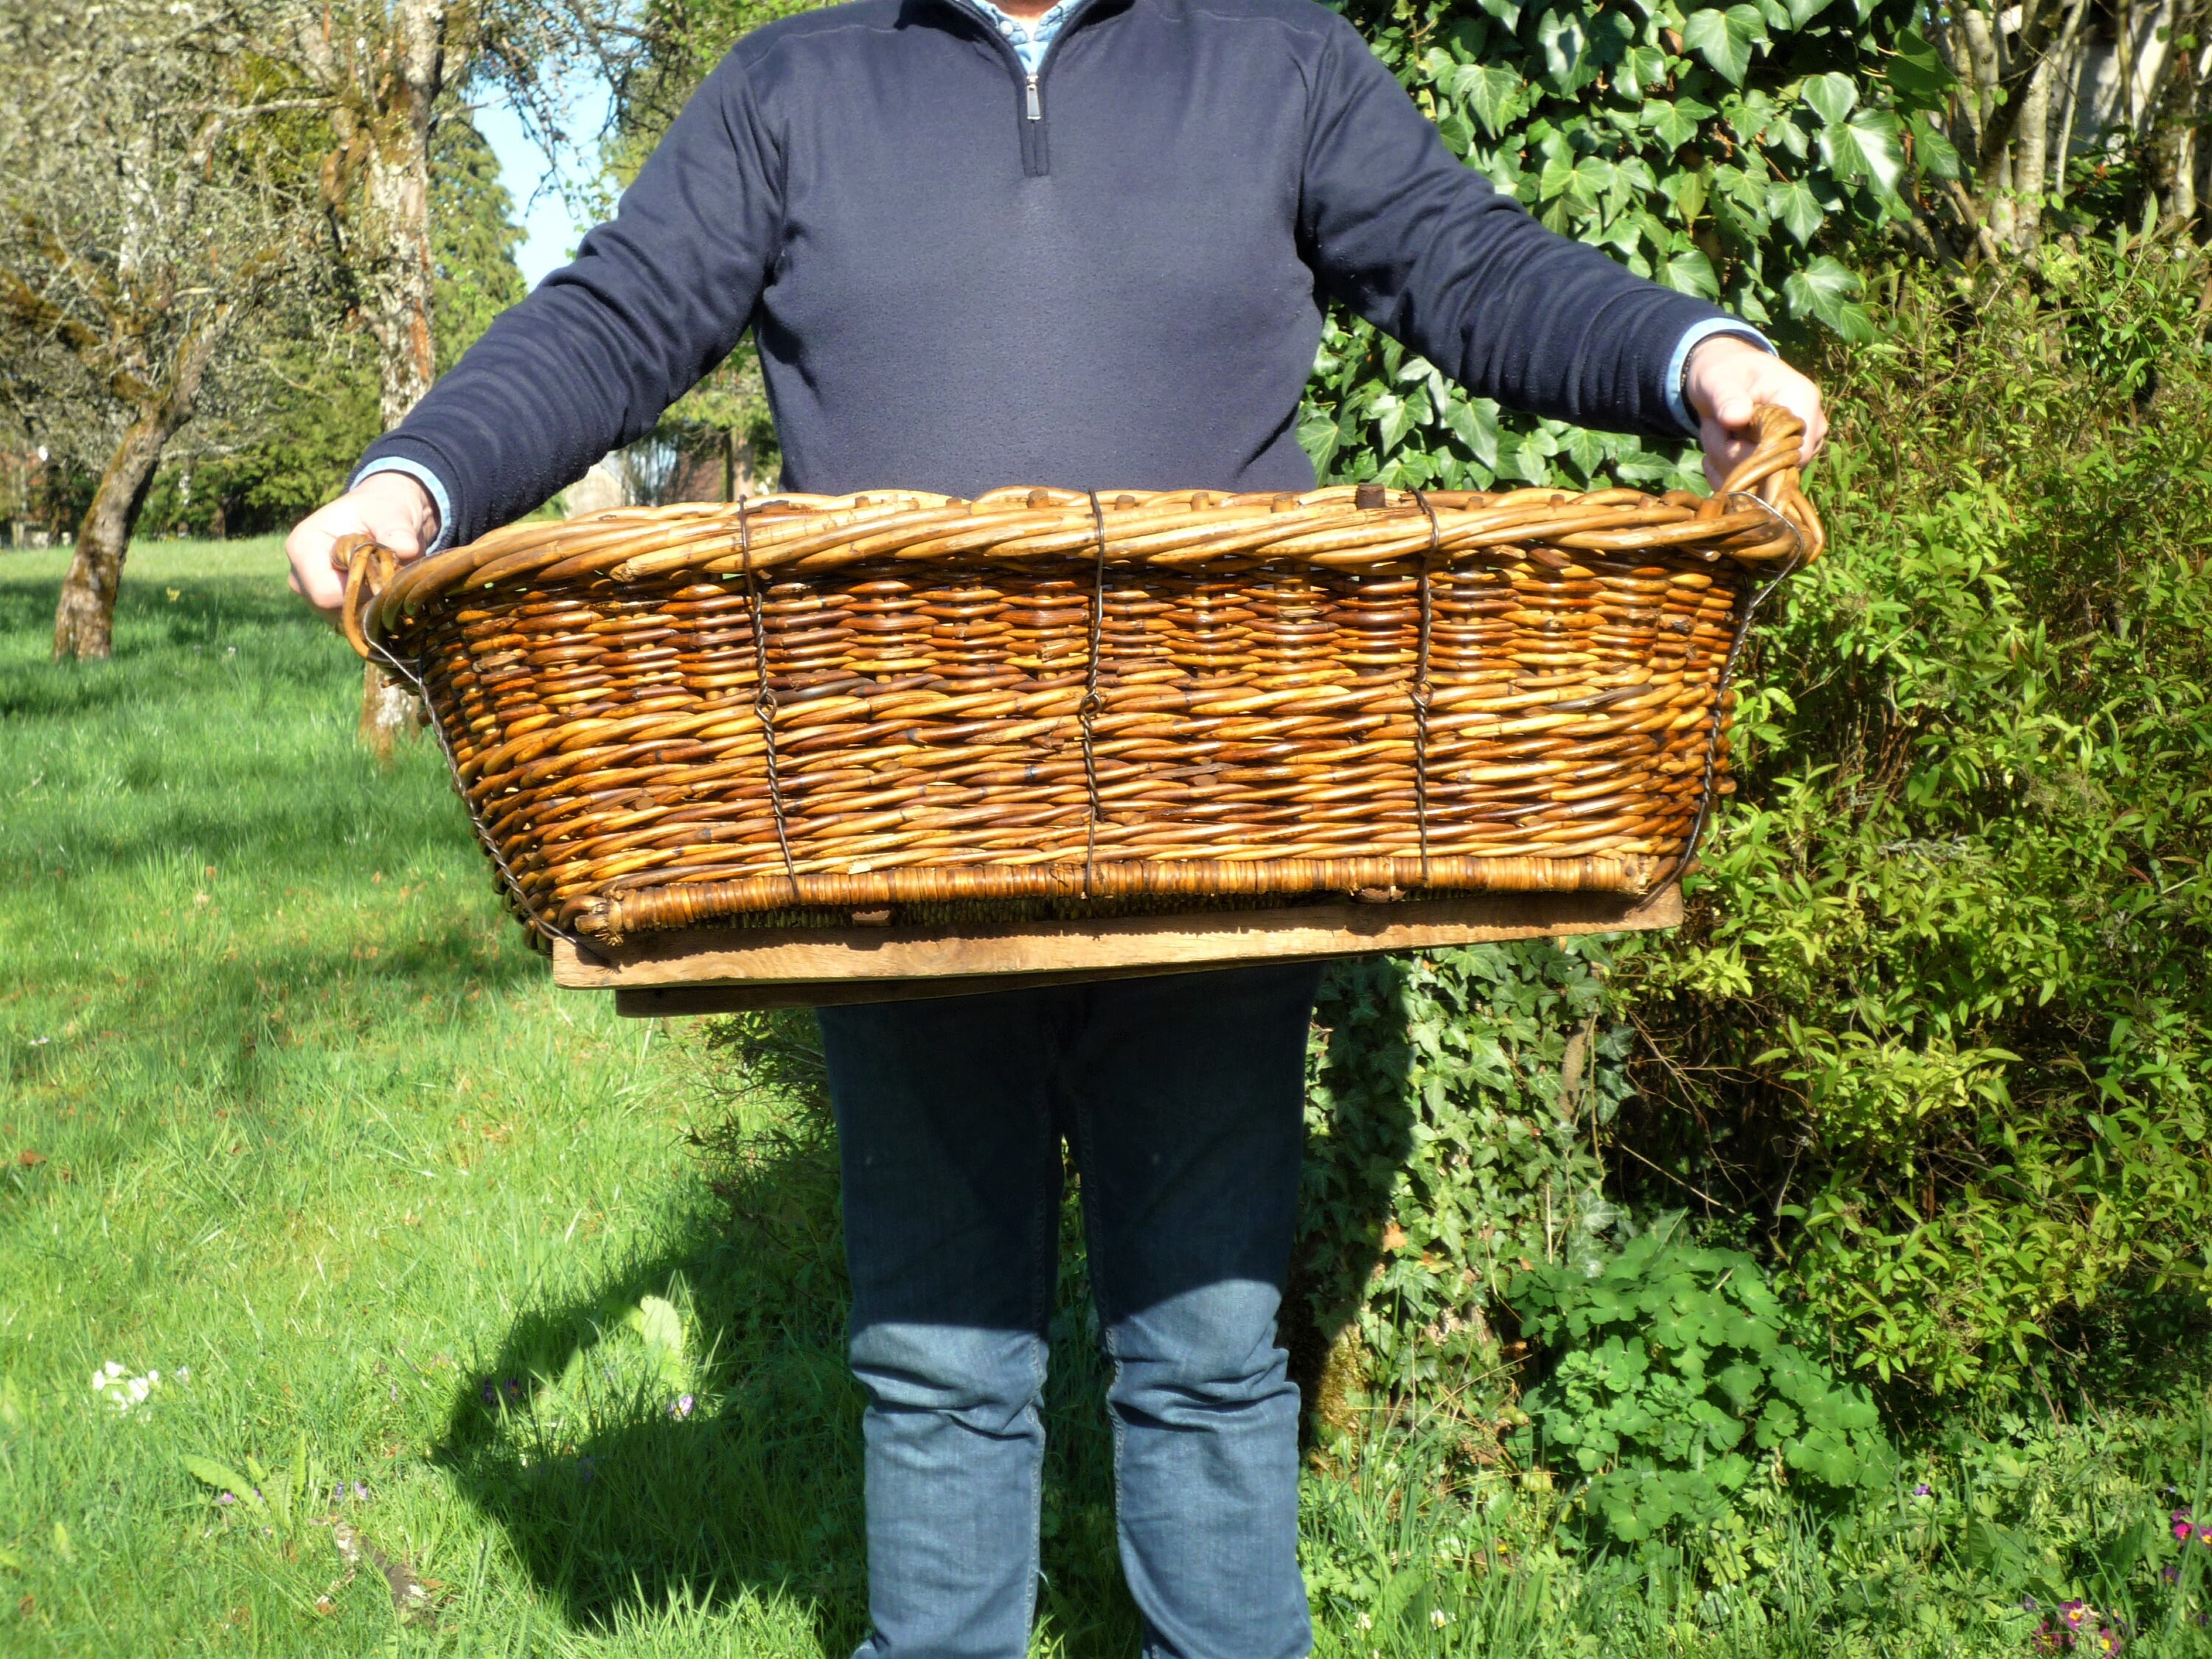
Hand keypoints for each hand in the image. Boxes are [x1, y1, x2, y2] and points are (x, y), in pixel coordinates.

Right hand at [284, 471, 439, 626]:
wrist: (384, 519)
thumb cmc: (382, 511)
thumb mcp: (392, 513)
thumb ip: (397, 530)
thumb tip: (407, 548)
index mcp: (302, 548)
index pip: (324, 593)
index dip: (360, 590)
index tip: (383, 572)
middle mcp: (299, 577)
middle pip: (334, 611)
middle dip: (369, 599)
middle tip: (390, 575)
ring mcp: (311, 596)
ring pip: (346, 621)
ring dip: (374, 606)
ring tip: (386, 577)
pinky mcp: (329, 609)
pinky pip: (353, 624)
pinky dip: (373, 612)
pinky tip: (382, 589)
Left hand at [1684, 334, 1826, 490]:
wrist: (1723, 378)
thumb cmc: (1725, 372)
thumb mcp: (1718, 379)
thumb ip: (1726, 397)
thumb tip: (1735, 418)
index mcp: (1803, 400)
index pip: (1793, 451)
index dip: (1755, 455)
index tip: (1727, 432)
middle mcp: (1810, 428)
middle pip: (1774, 469)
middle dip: (1731, 455)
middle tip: (1714, 425)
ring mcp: (1799, 448)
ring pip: (1758, 480)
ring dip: (1725, 460)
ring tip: (1717, 430)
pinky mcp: (1783, 464)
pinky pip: (1751, 486)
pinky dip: (1724, 471)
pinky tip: (1717, 447)